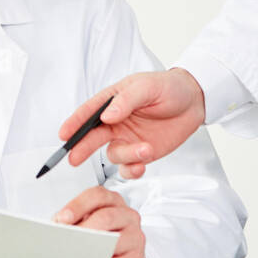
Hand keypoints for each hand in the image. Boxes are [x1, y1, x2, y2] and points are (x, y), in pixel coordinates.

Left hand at [55, 187, 163, 257]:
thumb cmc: (105, 244)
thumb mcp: (92, 226)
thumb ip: (76, 222)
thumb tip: (57, 227)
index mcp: (114, 203)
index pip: (98, 195)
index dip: (77, 205)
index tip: (61, 219)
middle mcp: (128, 217)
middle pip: (105, 217)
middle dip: (81, 229)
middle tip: (64, 240)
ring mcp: (135, 238)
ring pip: (111, 241)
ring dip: (87, 250)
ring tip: (71, 256)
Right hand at [59, 68, 205, 178]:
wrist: (195, 102)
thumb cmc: (169, 87)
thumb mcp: (147, 87)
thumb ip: (126, 101)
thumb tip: (107, 115)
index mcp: (113, 101)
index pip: (89, 112)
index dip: (74, 124)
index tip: (63, 135)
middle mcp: (116, 121)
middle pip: (92, 137)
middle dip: (82, 148)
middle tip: (74, 158)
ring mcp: (128, 138)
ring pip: (114, 154)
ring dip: (126, 156)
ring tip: (146, 149)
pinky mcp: (141, 153)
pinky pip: (129, 167)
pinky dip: (132, 170)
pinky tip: (142, 165)